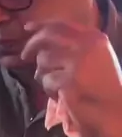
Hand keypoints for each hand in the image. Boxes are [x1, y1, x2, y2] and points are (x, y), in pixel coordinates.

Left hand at [21, 21, 121, 136]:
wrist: (115, 111)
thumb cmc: (104, 87)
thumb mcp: (95, 57)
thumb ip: (74, 45)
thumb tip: (41, 36)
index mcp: (93, 37)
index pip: (60, 25)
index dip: (40, 26)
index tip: (27, 28)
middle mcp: (86, 45)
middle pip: (47, 37)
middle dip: (31, 45)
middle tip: (25, 56)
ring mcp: (77, 63)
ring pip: (43, 61)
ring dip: (44, 74)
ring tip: (58, 85)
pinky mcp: (69, 81)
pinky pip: (46, 81)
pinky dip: (49, 91)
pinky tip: (62, 97)